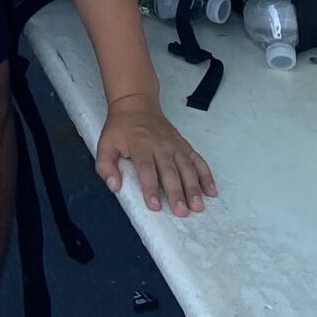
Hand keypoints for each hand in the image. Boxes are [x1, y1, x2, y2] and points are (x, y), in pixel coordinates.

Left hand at [96, 91, 217, 217]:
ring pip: (187, 168)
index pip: (146, 169)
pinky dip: (206, 176)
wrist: (136, 105)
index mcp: (140, 145)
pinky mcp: (184, 146)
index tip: (154, 206)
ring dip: (194, 188)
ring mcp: (175, 146)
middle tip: (182, 212)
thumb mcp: (105, 144)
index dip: (150, 188)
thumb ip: (105, 166)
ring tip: (198, 206)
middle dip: (177, 192)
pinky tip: (211, 191)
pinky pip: (198, 161)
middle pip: (170, 171)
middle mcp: (160, 145)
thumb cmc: (121, 129)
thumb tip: (114, 186)